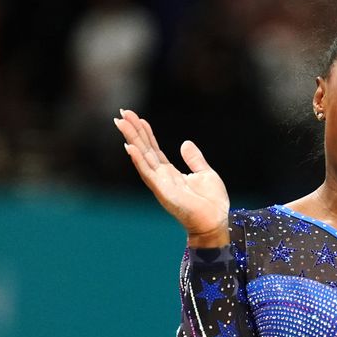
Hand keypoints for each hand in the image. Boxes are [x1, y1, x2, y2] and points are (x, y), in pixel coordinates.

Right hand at [114, 109, 229, 246]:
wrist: (215, 223)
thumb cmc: (212, 203)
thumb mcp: (206, 174)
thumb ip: (194, 159)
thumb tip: (185, 143)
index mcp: (170, 172)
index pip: (154, 148)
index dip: (145, 132)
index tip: (135, 116)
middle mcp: (162, 177)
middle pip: (144, 149)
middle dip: (133, 131)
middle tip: (121, 113)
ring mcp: (160, 184)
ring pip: (142, 157)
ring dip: (132, 140)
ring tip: (121, 123)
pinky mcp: (163, 192)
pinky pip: (148, 173)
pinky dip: (138, 160)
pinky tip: (129, 147)